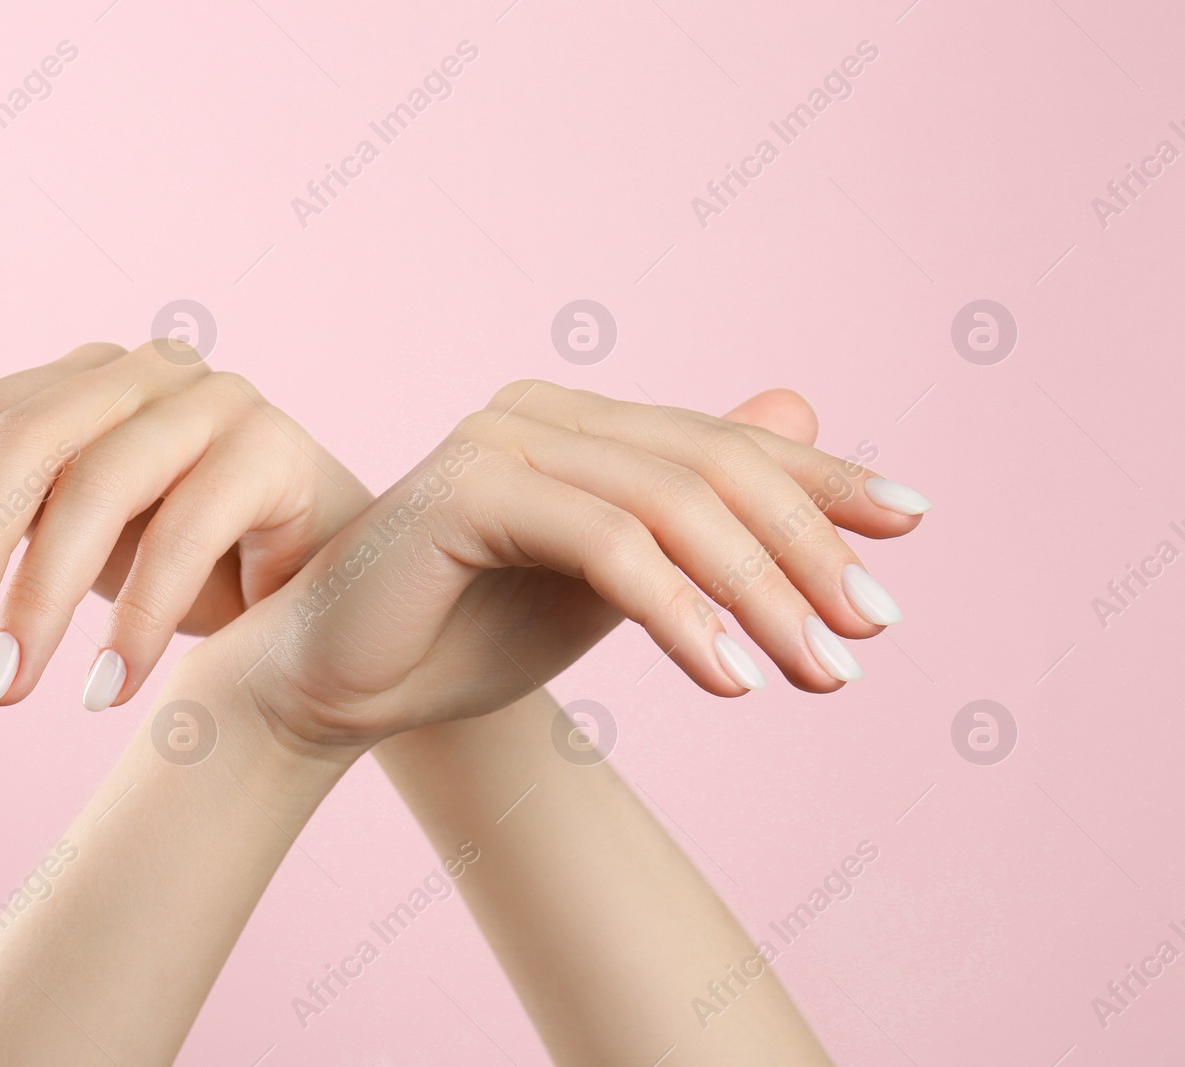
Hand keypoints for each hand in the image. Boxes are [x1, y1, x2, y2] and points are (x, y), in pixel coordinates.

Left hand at [0, 342, 367, 707]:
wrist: (318, 602)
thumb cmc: (189, 552)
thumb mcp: (70, 522)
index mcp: (94, 377)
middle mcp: (153, 372)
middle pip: (37, 434)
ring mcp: (221, 401)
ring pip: (104, 482)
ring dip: (45, 595)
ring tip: (6, 686)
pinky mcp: (277, 449)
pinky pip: (188, 530)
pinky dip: (137, 617)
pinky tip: (104, 688)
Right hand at [212, 379, 928, 748]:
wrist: (334, 683)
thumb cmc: (462, 636)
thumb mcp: (608, 586)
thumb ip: (694, 515)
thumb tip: (804, 412)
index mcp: (579, 425)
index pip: (724, 443)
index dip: (822, 480)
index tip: (909, 527)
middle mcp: (543, 412)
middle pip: (714, 465)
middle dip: (806, 550)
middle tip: (870, 633)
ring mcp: (503, 438)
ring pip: (672, 503)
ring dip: (760, 594)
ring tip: (818, 673)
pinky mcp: (469, 485)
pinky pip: (608, 545)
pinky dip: (681, 613)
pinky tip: (729, 679)